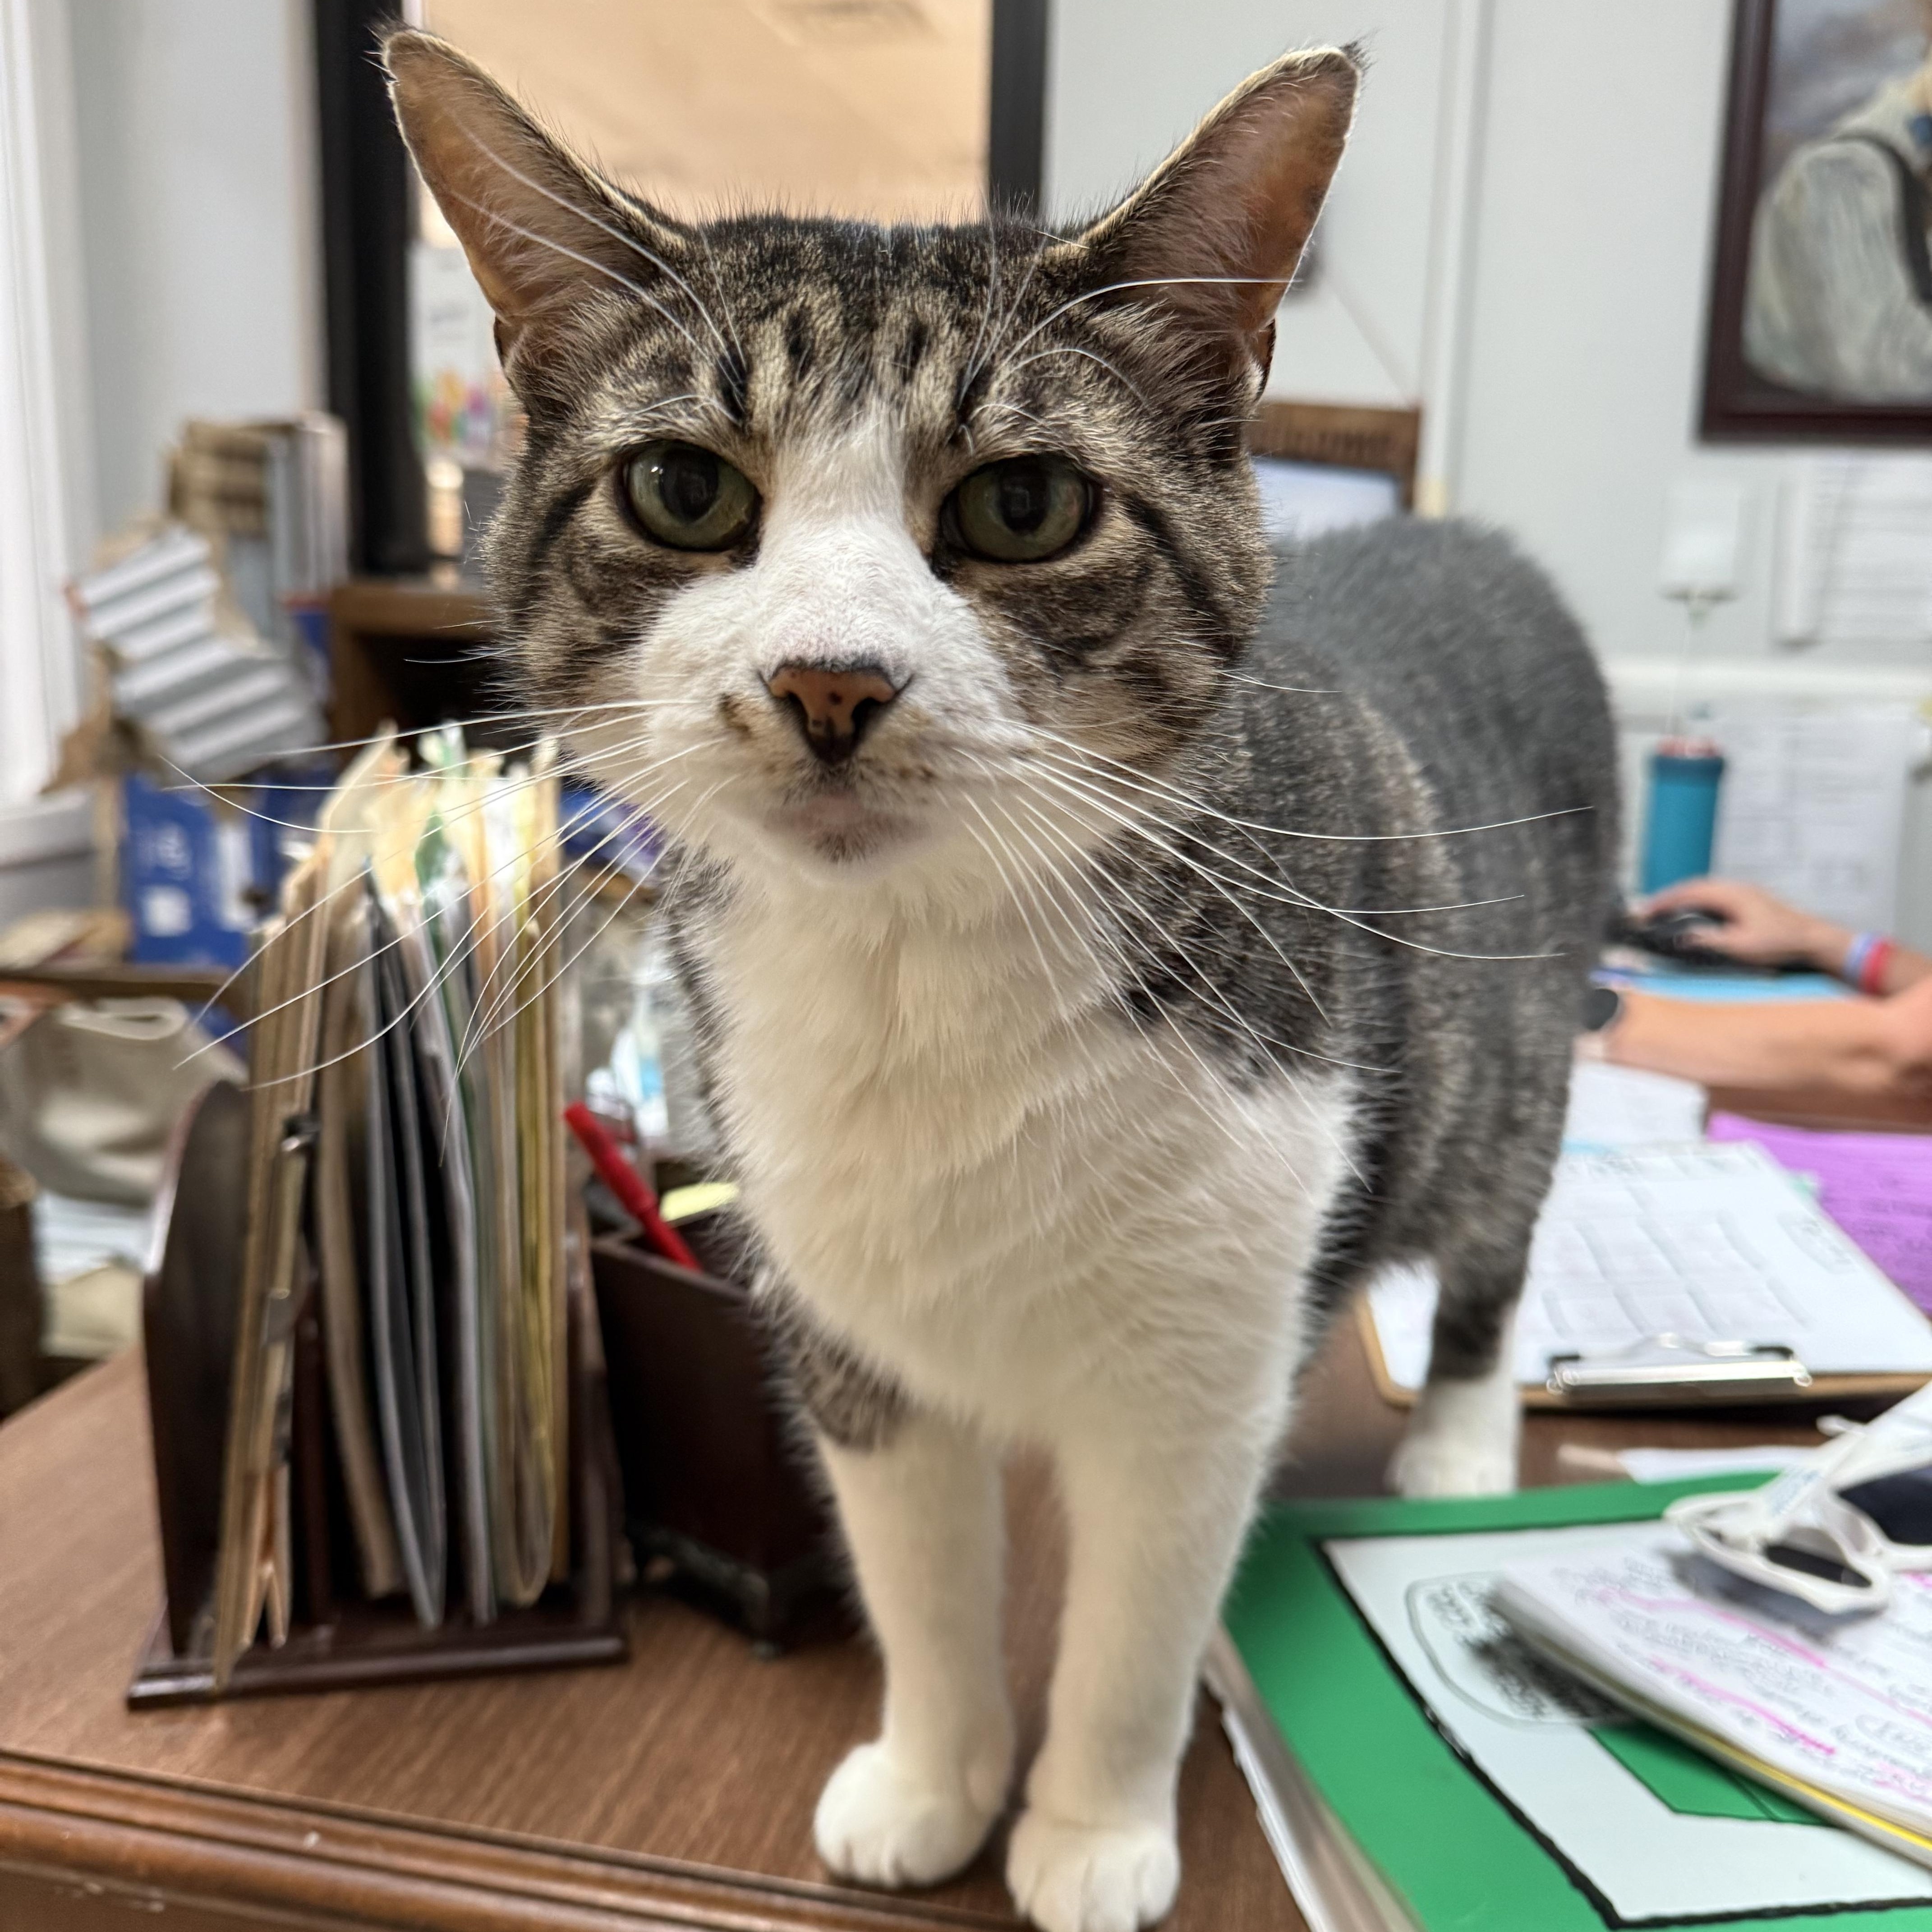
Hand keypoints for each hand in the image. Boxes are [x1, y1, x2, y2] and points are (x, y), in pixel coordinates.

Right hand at [1640, 877, 1845, 970]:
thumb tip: (1680, 936)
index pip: (1688, 893)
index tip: (1643, 912)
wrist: (1812, 939)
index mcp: (1730, 895)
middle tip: (1648, 910)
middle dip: (1668, 897)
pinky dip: (1697, 899)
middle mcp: (1736, 888)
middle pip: (1693, 886)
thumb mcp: (1740, 946)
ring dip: (1683, 897)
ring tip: (1665, 909)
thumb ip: (1708, 940)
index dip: (1663, 902)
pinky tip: (1694, 910)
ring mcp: (1744, 891)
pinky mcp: (1750, 899)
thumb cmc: (1778, 943)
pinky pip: (1715, 893)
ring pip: (1704, 888)